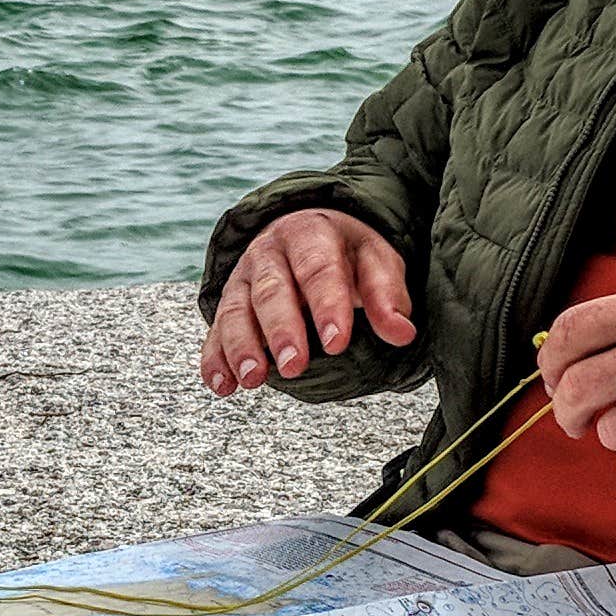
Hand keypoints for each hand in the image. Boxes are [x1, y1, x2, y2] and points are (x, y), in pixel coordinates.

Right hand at [203, 210, 417, 393]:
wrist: (305, 231)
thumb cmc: (345, 253)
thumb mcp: (374, 260)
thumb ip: (386, 295)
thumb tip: (401, 332)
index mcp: (311, 233)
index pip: (318, 268)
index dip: (327, 305)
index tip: (337, 342)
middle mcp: (270, 252)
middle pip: (271, 290)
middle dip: (281, 329)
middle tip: (294, 365)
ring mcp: (244, 278)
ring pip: (235, 310)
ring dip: (242, 346)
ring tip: (253, 379)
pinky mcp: (228, 302)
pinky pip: (215, 330)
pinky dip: (214, 359)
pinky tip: (222, 385)